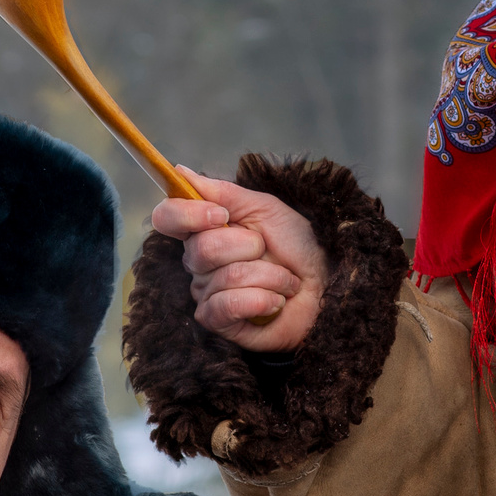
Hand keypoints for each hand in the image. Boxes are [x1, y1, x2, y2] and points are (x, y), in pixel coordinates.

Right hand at [148, 170, 329, 353]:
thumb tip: (180, 172)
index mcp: (205, 229)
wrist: (327, 285)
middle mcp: (199, 262)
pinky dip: (261, 299)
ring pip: (223, 278)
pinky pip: (226, 307)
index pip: (168, 218)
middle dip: (247, 247)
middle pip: (199, 249)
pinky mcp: (218, 322)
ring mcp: (206, 293)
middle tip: (267, 250)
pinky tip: (276, 301)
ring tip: (284, 280)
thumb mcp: (265, 209)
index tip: (220, 215)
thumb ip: (223, 192)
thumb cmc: (298, 247)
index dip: (186, 214)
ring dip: (267, 275)